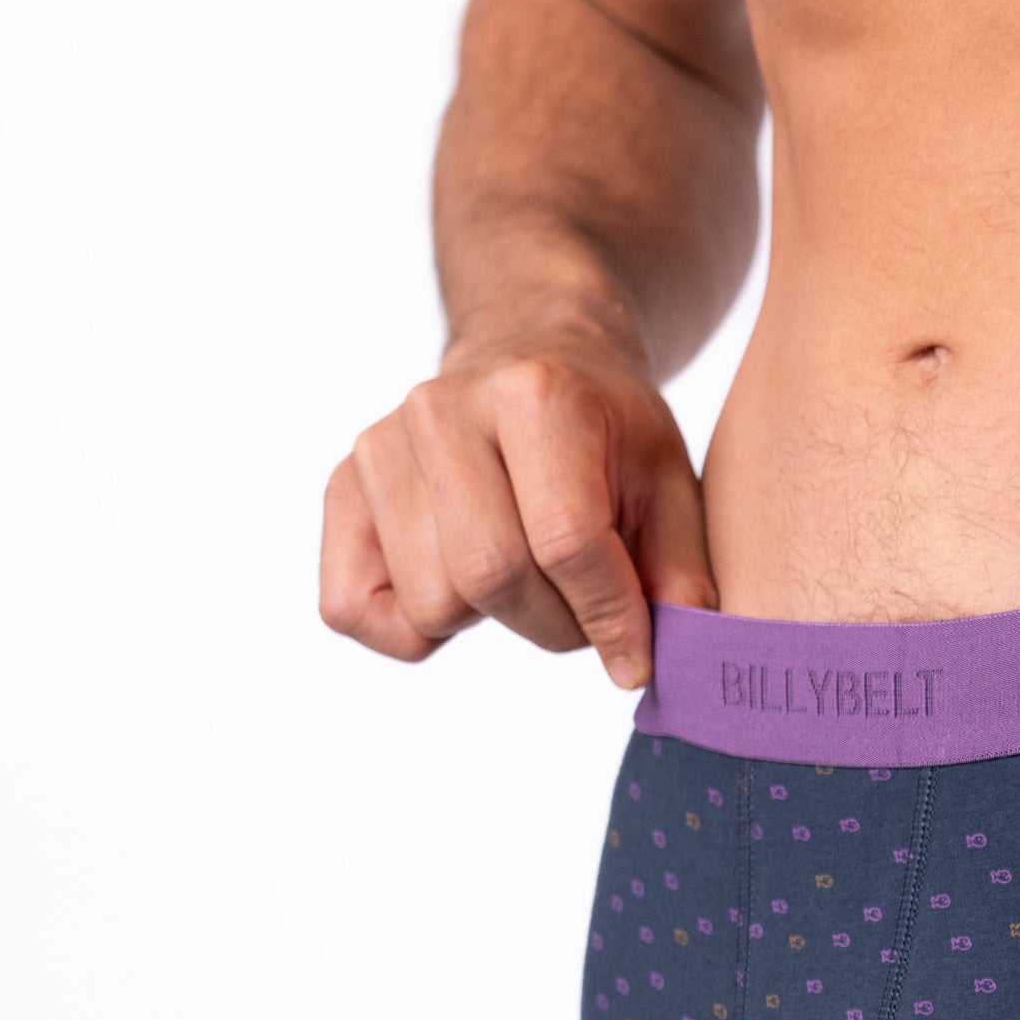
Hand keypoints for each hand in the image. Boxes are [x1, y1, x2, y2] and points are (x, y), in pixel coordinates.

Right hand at [320, 332, 714, 685]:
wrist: (531, 356)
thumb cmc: (608, 433)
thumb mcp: (669, 485)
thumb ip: (678, 573)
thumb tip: (660, 663)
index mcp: (536, 396)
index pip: (565, 542)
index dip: (609, 618)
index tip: (637, 657)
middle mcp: (442, 410)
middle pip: (490, 576)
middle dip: (554, 624)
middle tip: (583, 612)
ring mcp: (380, 445)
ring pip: (432, 602)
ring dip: (494, 621)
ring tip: (525, 575)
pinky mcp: (342, 487)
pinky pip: (353, 606)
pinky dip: (411, 629)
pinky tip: (460, 588)